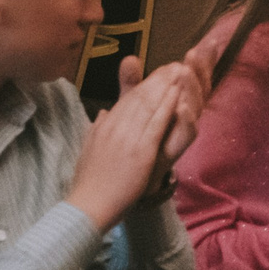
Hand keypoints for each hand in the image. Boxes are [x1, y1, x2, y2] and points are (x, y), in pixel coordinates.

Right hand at [67, 62, 191, 229]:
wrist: (89, 204)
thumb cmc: (89, 182)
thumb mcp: (89, 148)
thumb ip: (97, 129)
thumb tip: (103, 112)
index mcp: (104, 126)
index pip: (126, 99)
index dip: (144, 84)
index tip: (158, 73)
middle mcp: (115, 126)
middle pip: (139, 97)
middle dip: (158, 79)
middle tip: (173, 65)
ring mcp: (128, 137)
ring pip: (149, 105)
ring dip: (166, 86)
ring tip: (179, 71)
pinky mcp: (141, 150)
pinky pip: (157, 123)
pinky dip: (168, 106)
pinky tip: (178, 94)